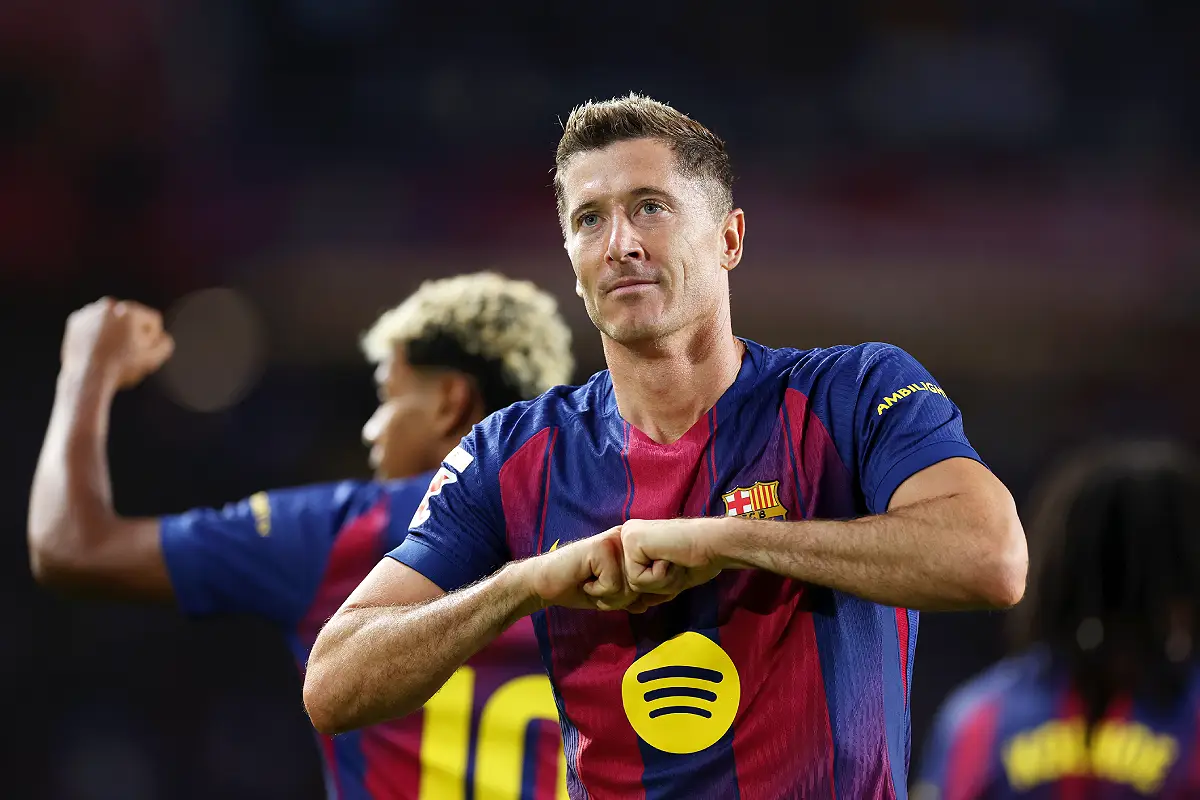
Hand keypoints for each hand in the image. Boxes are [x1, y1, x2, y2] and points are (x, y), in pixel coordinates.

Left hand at [61, 298, 174, 389]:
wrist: (86, 378)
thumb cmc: (122, 369)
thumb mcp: (153, 359)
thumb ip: (164, 344)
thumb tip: (161, 336)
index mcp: (130, 310)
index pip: (152, 321)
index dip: (152, 339)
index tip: (142, 353)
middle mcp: (109, 305)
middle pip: (131, 319)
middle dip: (132, 333)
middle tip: (126, 354)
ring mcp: (90, 312)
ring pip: (111, 321)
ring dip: (114, 332)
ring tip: (110, 353)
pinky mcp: (75, 321)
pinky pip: (92, 325)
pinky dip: (95, 335)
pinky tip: (96, 350)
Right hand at [525, 528, 647, 612]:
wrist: (544, 583)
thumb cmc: (577, 588)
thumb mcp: (611, 595)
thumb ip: (631, 597)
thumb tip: (650, 603)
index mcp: (630, 547)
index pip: (649, 582)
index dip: (627, 597)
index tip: (604, 588)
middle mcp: (626, 539)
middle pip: (640, 586)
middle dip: (617, 598)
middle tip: (595, 586)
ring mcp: (614, 540)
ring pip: (629, 587)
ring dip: (606, 596)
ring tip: (589, 582)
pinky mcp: (601, 547)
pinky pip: (613, 585)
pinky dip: (597, 591)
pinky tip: (583, 579)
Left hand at [620, 518, 725, 596]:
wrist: (715, 543)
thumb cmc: (700, 558)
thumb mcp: (671, 577)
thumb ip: (654, 587)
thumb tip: (638, 606)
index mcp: (636, 542)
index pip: (636, 581)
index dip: (661, 584)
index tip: (677, 566)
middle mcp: (628, 535)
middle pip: (632, 584)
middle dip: (661, 584)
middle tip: (677, 564)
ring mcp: (628, 536)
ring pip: (634, 584)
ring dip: (662, 581)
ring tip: (675, 560)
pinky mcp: (632, 541)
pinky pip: (637, 578)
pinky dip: (660, 576)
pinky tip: (671, 557)